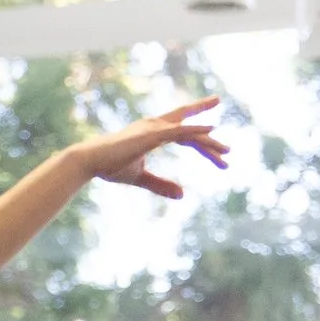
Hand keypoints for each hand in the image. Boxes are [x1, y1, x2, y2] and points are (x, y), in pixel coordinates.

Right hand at [78, 98, 228, 200]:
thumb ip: (161, 185)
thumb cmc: (110, 167)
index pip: (182, 129)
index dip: (199, 132)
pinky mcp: (152, 135)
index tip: (217, 134)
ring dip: (209, 142)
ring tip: (227, 153)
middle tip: (228, 152)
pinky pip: (180, 131)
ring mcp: (154, 128)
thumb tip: (183, 195)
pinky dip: (196, 130)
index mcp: (152, 132)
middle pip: (190, 129)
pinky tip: (212, 130)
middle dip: (210, 140)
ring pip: (189, 132)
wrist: (91, 161)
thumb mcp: (141, 178)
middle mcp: (155, 125)